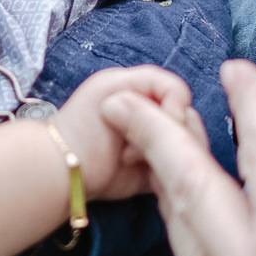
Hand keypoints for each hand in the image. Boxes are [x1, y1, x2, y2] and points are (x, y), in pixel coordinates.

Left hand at [56, 64, 192, 200]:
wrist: (67, 169)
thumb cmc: (83, 124)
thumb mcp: (113, 85)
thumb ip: (154, 81)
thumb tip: (180, 109)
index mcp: (145, 93)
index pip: (180, 96)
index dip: (174, 109)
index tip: (158, 123)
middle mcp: (154, 118)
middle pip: (188, 122)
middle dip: (168, 134)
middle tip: (135, 145)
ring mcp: (157, 146)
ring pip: (188, 148)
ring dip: (165, 154)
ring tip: (132, 159)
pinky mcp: (155, 172)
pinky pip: (178, 172)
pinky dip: (167, 173)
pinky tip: (146, 174)